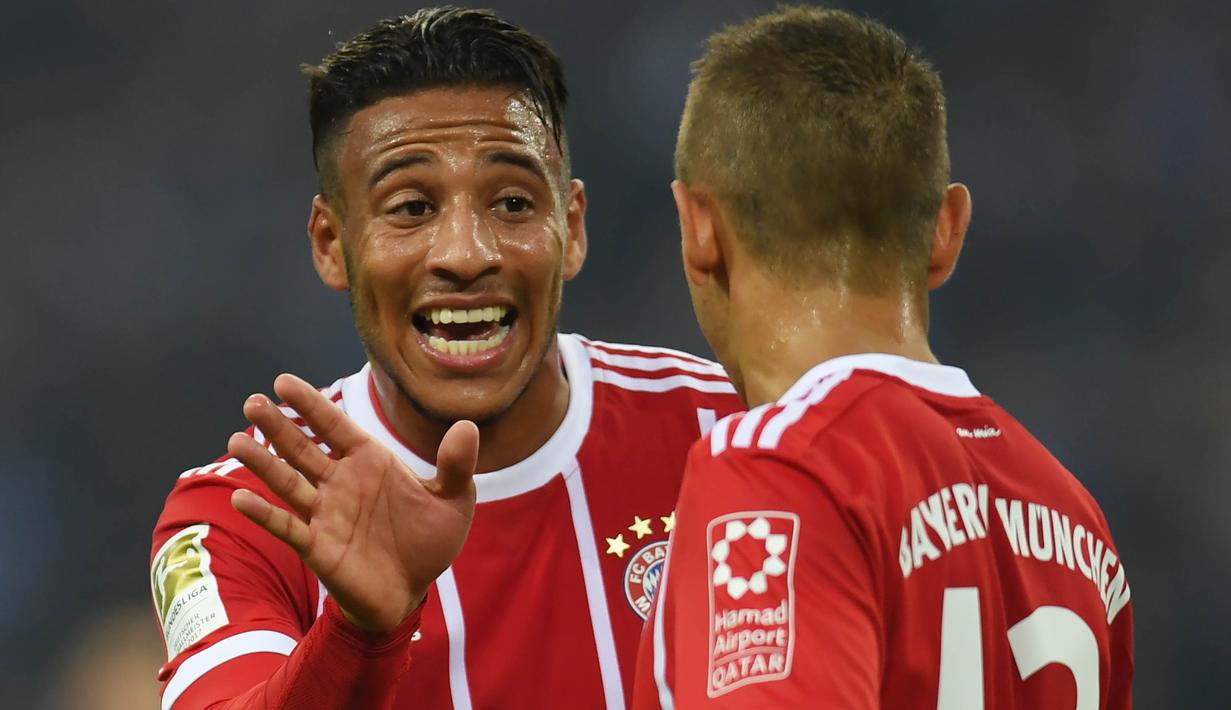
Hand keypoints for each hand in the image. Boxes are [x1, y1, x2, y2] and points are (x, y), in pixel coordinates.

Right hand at [227, 373, 477, 632]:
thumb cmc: (429, 541)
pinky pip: (287, 526)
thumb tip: (467, 426)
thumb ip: (456, 466)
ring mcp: (326, 513)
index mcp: (370, 462)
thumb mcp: (454, 501)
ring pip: (288, 482)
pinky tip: (241, 498)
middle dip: (278, 425)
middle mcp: (341, 482)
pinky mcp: (318, 547)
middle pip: (303, 447)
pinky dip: (264, 513)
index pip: (335, 426)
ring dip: (262, 462)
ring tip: (236, 439)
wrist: (413, 592)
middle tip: (252, 402)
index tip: (283, 381)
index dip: (311, 404)